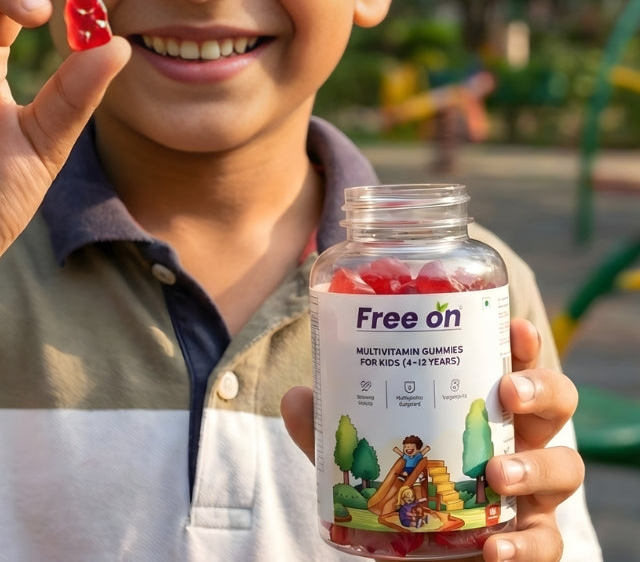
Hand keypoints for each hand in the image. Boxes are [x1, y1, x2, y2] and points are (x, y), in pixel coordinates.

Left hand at [280, 319, 584, 561]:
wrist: (409, 556)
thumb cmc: (399, 490)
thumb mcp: (360, 454)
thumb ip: (330, 429)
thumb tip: (296, 397)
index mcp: (483, 408)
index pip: (515, 362)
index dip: (523, 343)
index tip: (513, 324)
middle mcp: (517, 443)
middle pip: (558, 403)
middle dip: (542, 388)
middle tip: (507, 391)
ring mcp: (530, 494)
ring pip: (565, 470)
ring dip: (533, 467)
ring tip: (496, 474)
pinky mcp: (527, 545)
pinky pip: (546, 544)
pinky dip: (523, 546)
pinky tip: (493, 546)